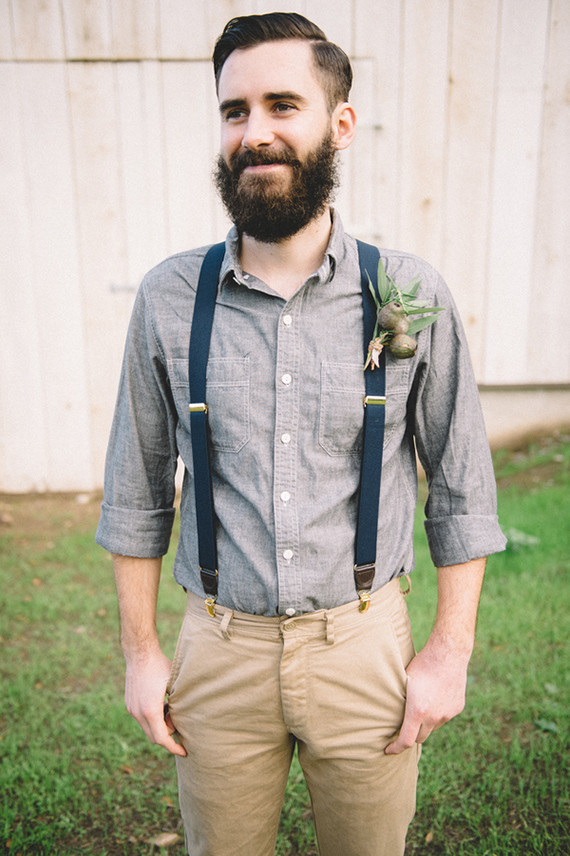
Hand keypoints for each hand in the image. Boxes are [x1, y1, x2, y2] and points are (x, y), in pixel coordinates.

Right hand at [124, 648, 185, 756]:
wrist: (140, 652)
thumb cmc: (160, 666)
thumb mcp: (174, 684)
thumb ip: (179, 704)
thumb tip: (189, 718)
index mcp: (150, 710)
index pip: (161, 738)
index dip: (173, 747)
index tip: (184, 752)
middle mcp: (138, 712)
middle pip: (154, 737)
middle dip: (168, 737)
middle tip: (181, 729)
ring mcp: (131, 708)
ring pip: (147, 728)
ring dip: (160, 726)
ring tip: (171, 711)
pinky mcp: (129, 703)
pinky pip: (142, 719)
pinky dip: (153, 719)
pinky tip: (162, 705)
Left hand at [385, 634, 469, 754]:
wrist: (448, 653)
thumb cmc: (421, 663)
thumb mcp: (404, 681)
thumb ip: (399, 701)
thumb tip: (387, 711)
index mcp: (417, 711)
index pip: (406, 741)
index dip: (395, 748)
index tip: (388, 750)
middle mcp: (434, 716)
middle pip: (420, 737)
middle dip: (410, 736)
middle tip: (402, 729)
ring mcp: (447, 714)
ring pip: (433, 727)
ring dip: (425, 723)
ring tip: (420, 705)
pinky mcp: (457, 708)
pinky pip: (444, 716)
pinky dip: (437, 713)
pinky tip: (434, 697)